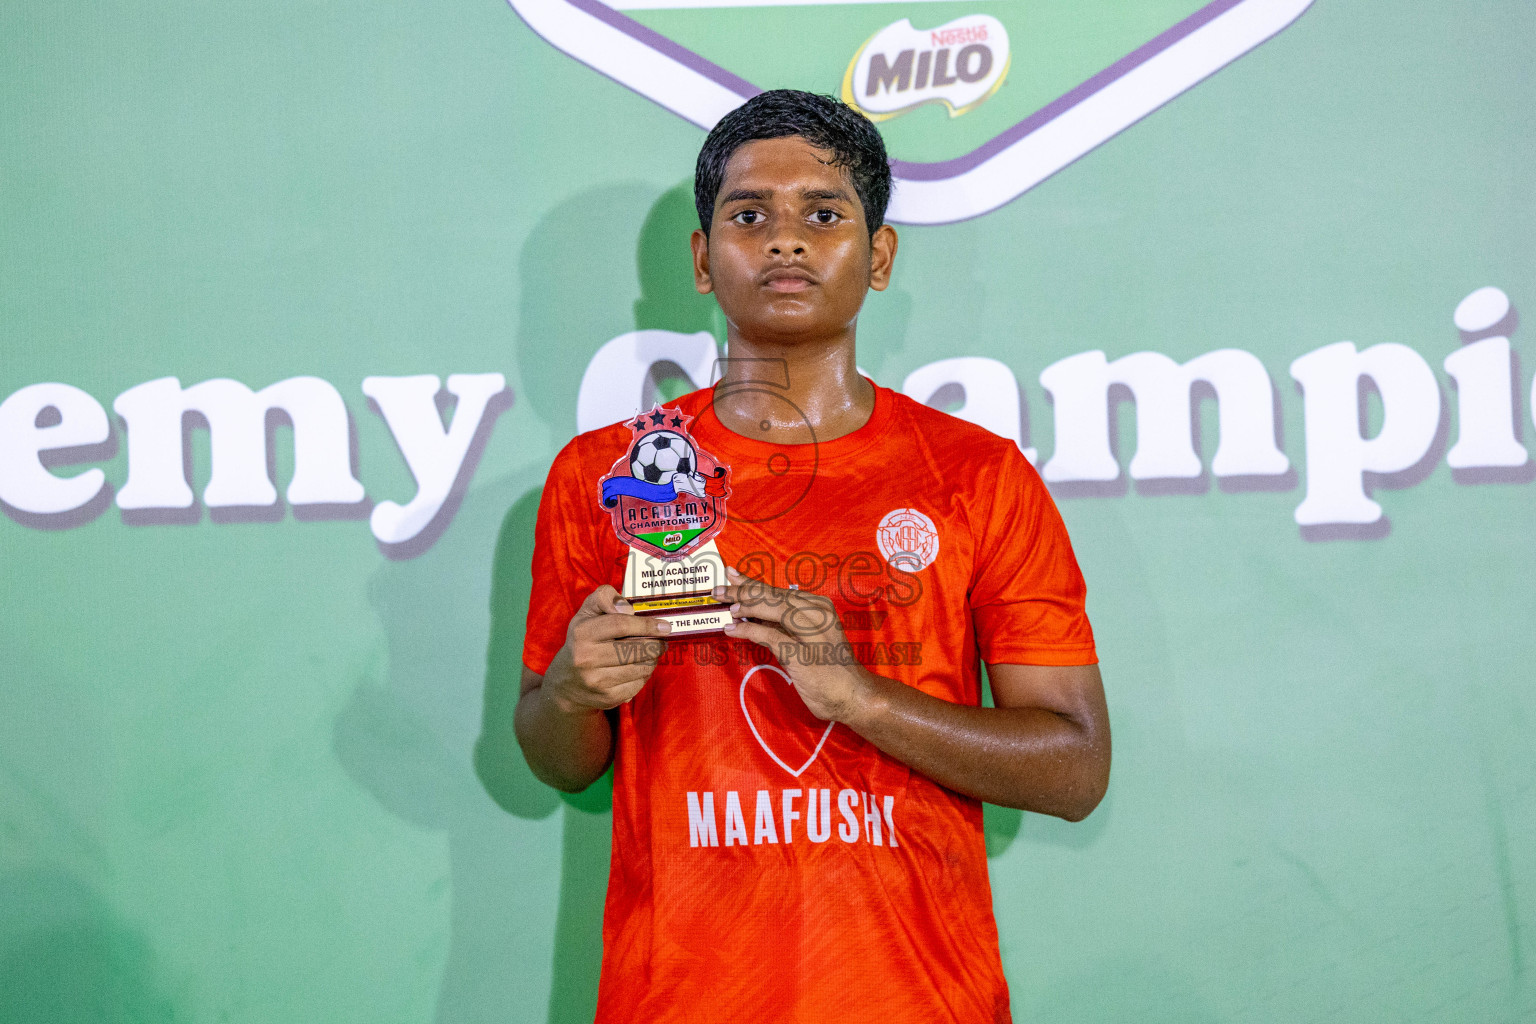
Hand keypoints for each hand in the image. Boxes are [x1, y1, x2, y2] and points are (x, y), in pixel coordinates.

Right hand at [545, 585, 671, 712]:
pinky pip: (638, 684)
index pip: (620, 625)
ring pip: (640, 667)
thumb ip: (605, 597)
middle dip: (655, 644)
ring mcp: (596, 680)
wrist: (566, 683)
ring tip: (651, 653)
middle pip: (634, 648)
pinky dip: (644, 675)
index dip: (646, 625)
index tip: (665, 626)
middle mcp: (586, 658)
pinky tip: (640, 668)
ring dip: (652, 659)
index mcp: (582, 633)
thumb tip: (627, 608)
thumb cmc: (583, 640)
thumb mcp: (586, 612)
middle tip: (662, 641)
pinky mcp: (607, 698)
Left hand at [716, 567, 877, 723]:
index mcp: (820, 606)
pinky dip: (749, 630)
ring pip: (773, 609)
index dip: (753, 583)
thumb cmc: (831, 669)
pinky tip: (733, 629)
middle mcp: (817, 614)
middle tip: (719, 589)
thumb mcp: (810, 638)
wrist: (855, 695)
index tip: (732, 575)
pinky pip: (771, 636)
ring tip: (725, 606)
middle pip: (774, 596)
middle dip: (743, 590)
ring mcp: (812, 633)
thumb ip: (787, 625)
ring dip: (746, 606)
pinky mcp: (804, 654)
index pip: (779, 591)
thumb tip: (754, 613)